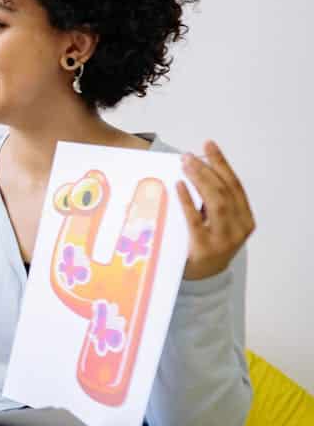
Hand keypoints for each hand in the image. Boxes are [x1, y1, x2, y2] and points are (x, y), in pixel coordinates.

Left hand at [177, 141, 254, 280]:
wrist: (202, 280)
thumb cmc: (206, 246)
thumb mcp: (216, 223)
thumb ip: (211, 203)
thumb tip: (194, 169)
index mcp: (246, 219)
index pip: (234, 185)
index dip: (222, 163)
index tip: (209, 145)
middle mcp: (239, 228)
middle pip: (225, 191)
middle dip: (207, 169)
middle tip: (188, 155)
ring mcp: (224, 239)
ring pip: (216, 202)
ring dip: (200, 179)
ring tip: (185, 165)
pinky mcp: (204, 247)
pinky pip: (195, 219)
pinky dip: (188, 200)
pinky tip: (179, 186)